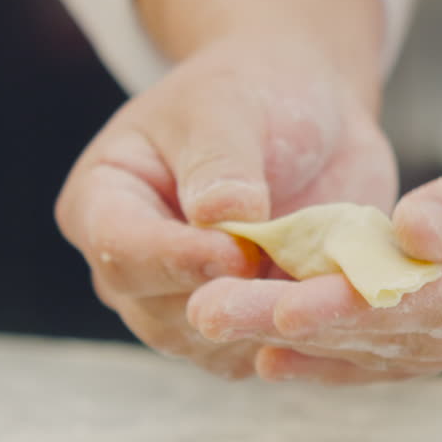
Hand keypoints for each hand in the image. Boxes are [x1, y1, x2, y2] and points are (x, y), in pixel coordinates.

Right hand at [55, 33, 396, 378]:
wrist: (306, 110)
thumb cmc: (252, 91)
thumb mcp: (229, 105)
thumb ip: (221, 160)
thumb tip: (220, 214)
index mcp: (103, 204)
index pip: (121, 249)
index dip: (175, 260)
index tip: (235, 254)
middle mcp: (136, 267)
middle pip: (160, 314)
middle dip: (224, 304)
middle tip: (286, 283)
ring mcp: (188, 303)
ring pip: (214, 346)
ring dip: (268, 327)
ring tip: (321, 296)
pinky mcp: (246, 323)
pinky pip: (267, 350)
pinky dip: (303, 337)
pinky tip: (339, 311)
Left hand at [186, 69, 441, 380]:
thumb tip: (406, 233)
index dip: (358, 309)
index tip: (279, 310)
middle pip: (412, 338)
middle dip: (311, 330)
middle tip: (214, 316)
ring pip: (414, 352)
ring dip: (325, 345)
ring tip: (234, 335)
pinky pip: (431, 344)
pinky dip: (366, 344)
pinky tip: (300, 348)